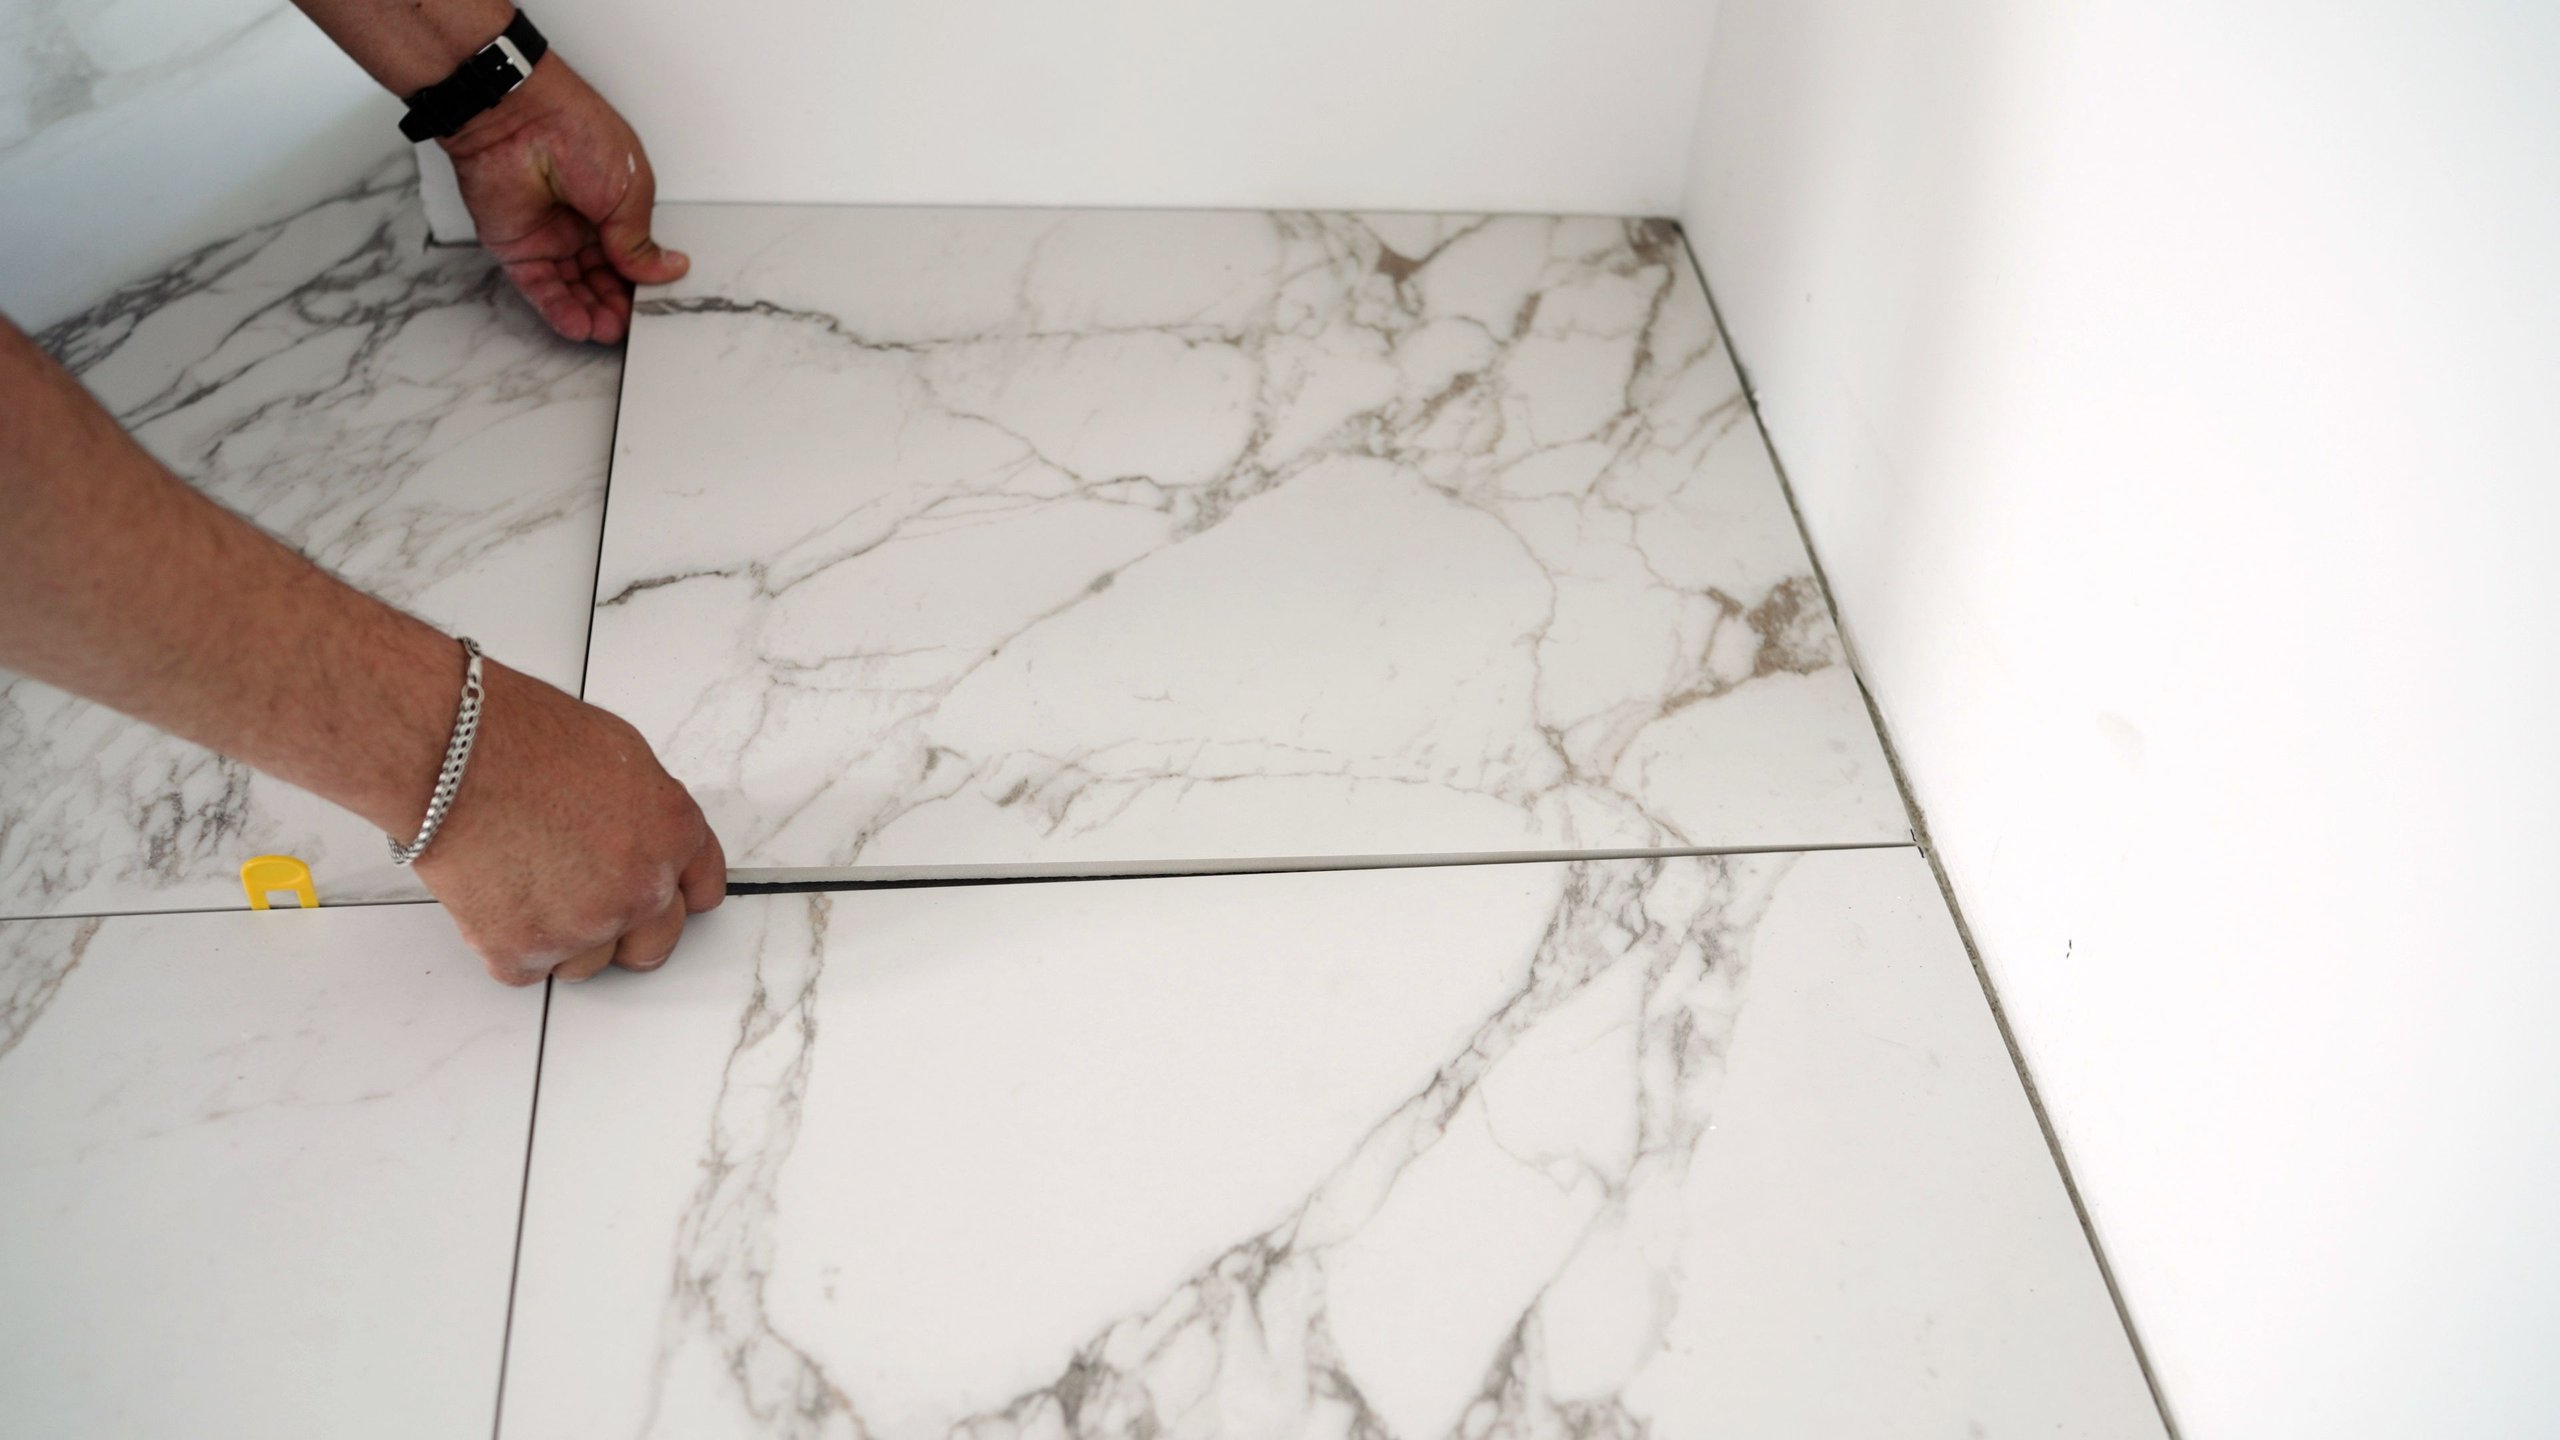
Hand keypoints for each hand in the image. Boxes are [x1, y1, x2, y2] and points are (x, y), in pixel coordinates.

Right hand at [412, 661, 724, 983]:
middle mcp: (641, 887)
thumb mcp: (618, 755)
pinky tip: (493, 897)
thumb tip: (641, 832)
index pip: (701, 891)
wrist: (449, 752)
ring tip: (526, 886)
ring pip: (588, 964)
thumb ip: (645, 810)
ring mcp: (585, 925)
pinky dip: (508, 944)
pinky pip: (526, 970)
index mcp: (673, 833)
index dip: (673, 894)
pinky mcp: (524, 950)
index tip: (658, 898)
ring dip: (562, 941)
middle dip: (625, 931)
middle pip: (653, 944)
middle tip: (584, 902)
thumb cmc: (519, 736)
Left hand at [441, 54, 685, 343]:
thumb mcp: (629, 192)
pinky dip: (558, 310)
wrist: (518, 119)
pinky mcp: (516, 248)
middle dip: (617, 305)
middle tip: (630, 326)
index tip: (654, 305)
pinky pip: (539, 287)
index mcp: (614, 206)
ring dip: (590, 313)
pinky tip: (578, 326)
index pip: (631, 257)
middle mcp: (581, 224)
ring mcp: (548, 238)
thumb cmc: (576, 133)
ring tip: (606, 331)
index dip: (642, 282)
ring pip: (573, 289)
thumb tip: (668, 269)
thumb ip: (639, 241)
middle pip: (603, 278)